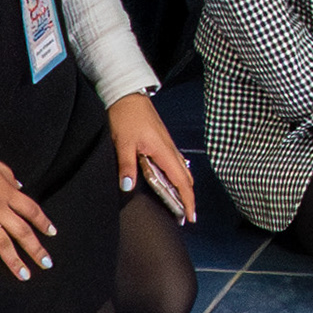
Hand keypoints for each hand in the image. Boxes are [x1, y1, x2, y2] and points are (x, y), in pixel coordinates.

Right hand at [0, 147, 57, 277]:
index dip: (43, 222)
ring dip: (15, 261)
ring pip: (3, 244)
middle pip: (22, 232)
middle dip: (36, 249)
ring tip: (25, 276)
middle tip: (46, 264)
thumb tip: (19, 186)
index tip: (52, 233)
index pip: (31, 210)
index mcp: (8, 192)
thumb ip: (9, 176)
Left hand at [109, 94, 193, 222]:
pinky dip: (178, 177)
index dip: (187, 200)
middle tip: (186, 216)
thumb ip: (127, 165)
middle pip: (186, 178)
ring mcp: (167, 145)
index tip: (190, 217)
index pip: (181, 181)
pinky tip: (170, 182)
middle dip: (188, 198)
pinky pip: (175, 163)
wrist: (128, 95)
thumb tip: (128, 187)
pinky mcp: (162, 142)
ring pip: (182, 170)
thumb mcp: (123, 142)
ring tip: (180, 203)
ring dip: (184, 188)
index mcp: (163, 151)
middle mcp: (169, 149)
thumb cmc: (126, 116)